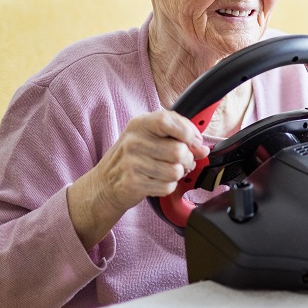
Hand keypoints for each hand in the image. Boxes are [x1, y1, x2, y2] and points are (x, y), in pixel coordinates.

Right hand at [67, 110, 208, 248]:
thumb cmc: (133, 158)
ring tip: (166, 172)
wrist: (105, 184)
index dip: (188, 132)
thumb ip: (177, 136)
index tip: (194, 142)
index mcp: (140, 124)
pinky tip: (157, 182)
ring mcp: (132, 163)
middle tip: (181, 162)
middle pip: (179, 151)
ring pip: (176, 171)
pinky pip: (167, 186)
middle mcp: (134, 141)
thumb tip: (203, 149)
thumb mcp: (149, 136)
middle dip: (187, 160)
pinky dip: (168, 187)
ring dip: (177, 175)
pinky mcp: (133, 183)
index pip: (168, 120)